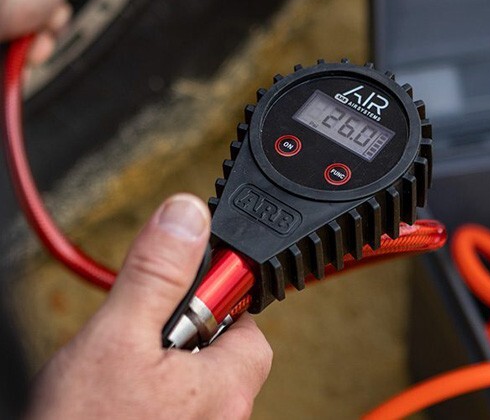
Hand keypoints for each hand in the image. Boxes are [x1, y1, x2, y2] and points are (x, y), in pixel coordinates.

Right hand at [26, 194, 272, 419]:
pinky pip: (177, 402)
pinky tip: (120, 393)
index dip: (213, 294)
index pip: (246, 315)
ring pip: (194, 373)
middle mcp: (227, 416)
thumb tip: (187, 215)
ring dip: (163, 357)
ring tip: (122, 366)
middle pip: (220, 344)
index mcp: (227, 384)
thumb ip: (157, 274)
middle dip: (182, 328)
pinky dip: (154, 386)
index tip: (183, 289)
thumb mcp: (117, 336)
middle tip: (140, 332)